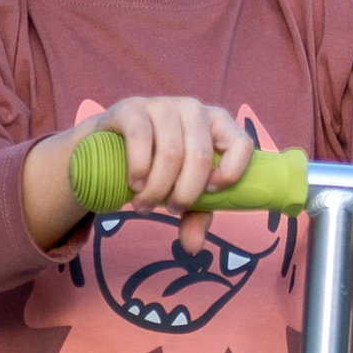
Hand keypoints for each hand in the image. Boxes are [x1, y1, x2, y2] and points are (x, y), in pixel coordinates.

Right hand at [24, 96, 253, 255]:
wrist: (110, 149)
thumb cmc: (159, 169)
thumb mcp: (182, 192)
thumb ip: (195, 216)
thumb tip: (194, 247)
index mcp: (218, 124)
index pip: (242, 144)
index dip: (231, 173)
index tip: (210, 193)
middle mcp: (194, 109)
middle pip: (200, 155)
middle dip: (184, 193)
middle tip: (168, 209)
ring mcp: (163, 104)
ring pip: (170, 152)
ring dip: (157, 188)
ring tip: (143, 205)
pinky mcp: (131, 107)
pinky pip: (141, 137)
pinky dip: (139, 169)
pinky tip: (134, 184)